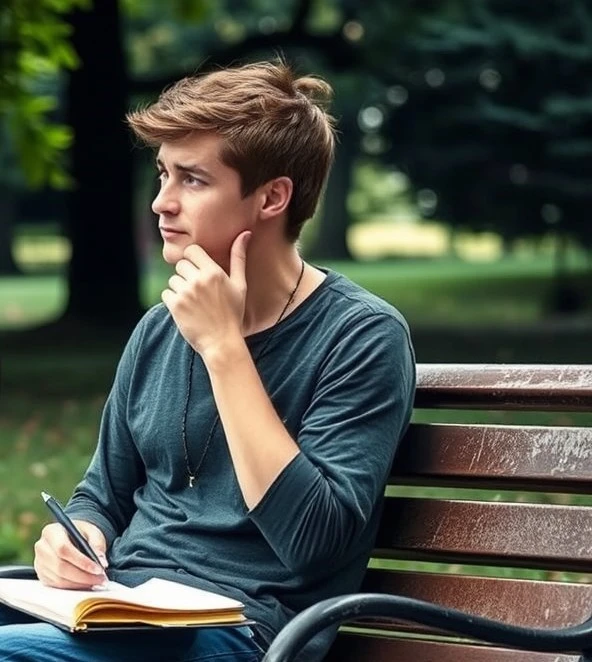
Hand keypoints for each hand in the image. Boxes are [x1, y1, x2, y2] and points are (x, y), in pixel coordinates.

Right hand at [34, 520, 107, 588]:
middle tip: (101, 578)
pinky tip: (87, 584)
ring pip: (59, 579)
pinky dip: (74, 586)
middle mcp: (42, 547)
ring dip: (80, 583)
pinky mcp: (42, 575)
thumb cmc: (82, 533)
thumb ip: (97, 545)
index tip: (98, 568)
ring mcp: (40, 563)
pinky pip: (57, 585)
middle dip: (83, 576)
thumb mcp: (92, 532)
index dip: (81, 561)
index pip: (63, 549)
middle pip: (60, 567)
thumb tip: (101, 562)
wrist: (72, 536)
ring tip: (97, 582)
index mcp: (52, 531)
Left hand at [161, 231, 251, 356]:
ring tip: (194, 302)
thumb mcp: (240, 285)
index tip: (199, 270)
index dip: (193, 259)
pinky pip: (166, 293)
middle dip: (187, 275)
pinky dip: (173, 301)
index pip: (192, 251)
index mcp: (214, 272)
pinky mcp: (175, 305)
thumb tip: (245, 233)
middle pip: (181, 265)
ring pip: (173, 280)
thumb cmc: (233, 313)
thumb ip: (238, 257)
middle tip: (199, 291)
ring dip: (180, 289)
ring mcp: (185, 293)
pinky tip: (187, 310)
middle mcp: (198, 280)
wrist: (222, 342)